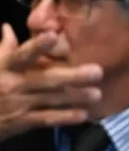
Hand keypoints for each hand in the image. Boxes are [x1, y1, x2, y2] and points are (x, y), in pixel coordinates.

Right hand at [0, 24, 102, 141]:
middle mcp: (12, 85)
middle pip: (46, 79)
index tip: (52, 36)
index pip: (21, 55)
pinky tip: (83, 115)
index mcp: (3, 68)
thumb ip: (3, 50)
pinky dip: (65, 117)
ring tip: (97, 94)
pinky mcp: (21, 121)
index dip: (36, 46)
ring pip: (51, 99)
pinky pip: (46, 119)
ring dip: (76, 97)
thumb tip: (8, 29)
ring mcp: (18, 104)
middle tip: (97, 71)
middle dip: (73, 76)